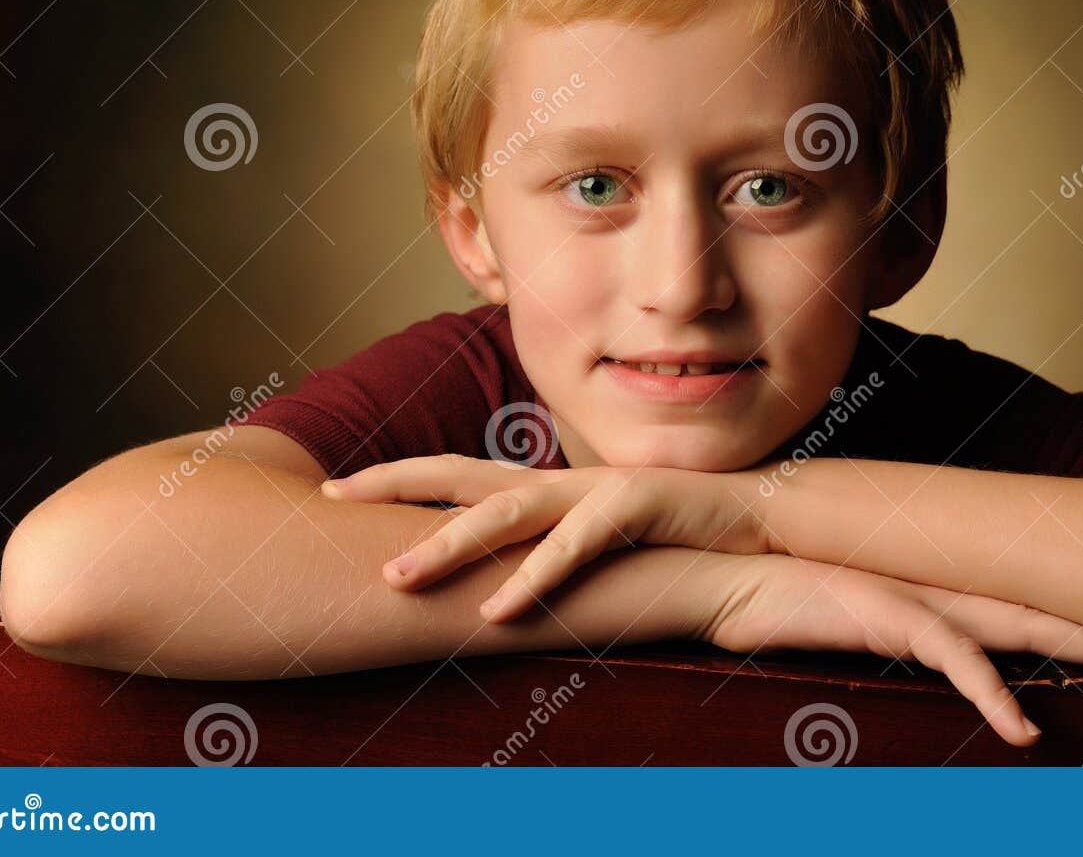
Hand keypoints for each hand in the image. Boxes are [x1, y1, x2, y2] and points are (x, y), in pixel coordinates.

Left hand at [320, 454, 767, 617]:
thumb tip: (487, 574)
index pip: (454, 473)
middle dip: (395, 486)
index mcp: (542, 485)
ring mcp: (593, 489)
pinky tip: (497, 609)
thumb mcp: (590, 535)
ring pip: (506, 512)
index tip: (332, 487)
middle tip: (331, 498)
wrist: (751, 514)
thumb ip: (542, 544)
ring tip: (397, 577)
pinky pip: (575, 548)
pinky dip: (534, 578)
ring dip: (448, 544)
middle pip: (461, 475)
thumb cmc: (665, 530)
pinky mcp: (634, 507)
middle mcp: (557, 480)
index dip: (394, 477)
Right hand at [702, 553, 1082, 747]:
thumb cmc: (777, 601)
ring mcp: (914, 593)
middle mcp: (932, 583)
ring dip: (1079, 642)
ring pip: (1015, 620)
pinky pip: (954, 657)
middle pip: (1033, 601)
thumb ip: (888, 630)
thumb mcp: (846, 620)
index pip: (1011, 597)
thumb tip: (922, 652)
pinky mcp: (888, 613)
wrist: (724, 576)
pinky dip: (991, 694)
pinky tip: (1021, 730)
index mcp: (928, 586)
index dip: (1065, 610)